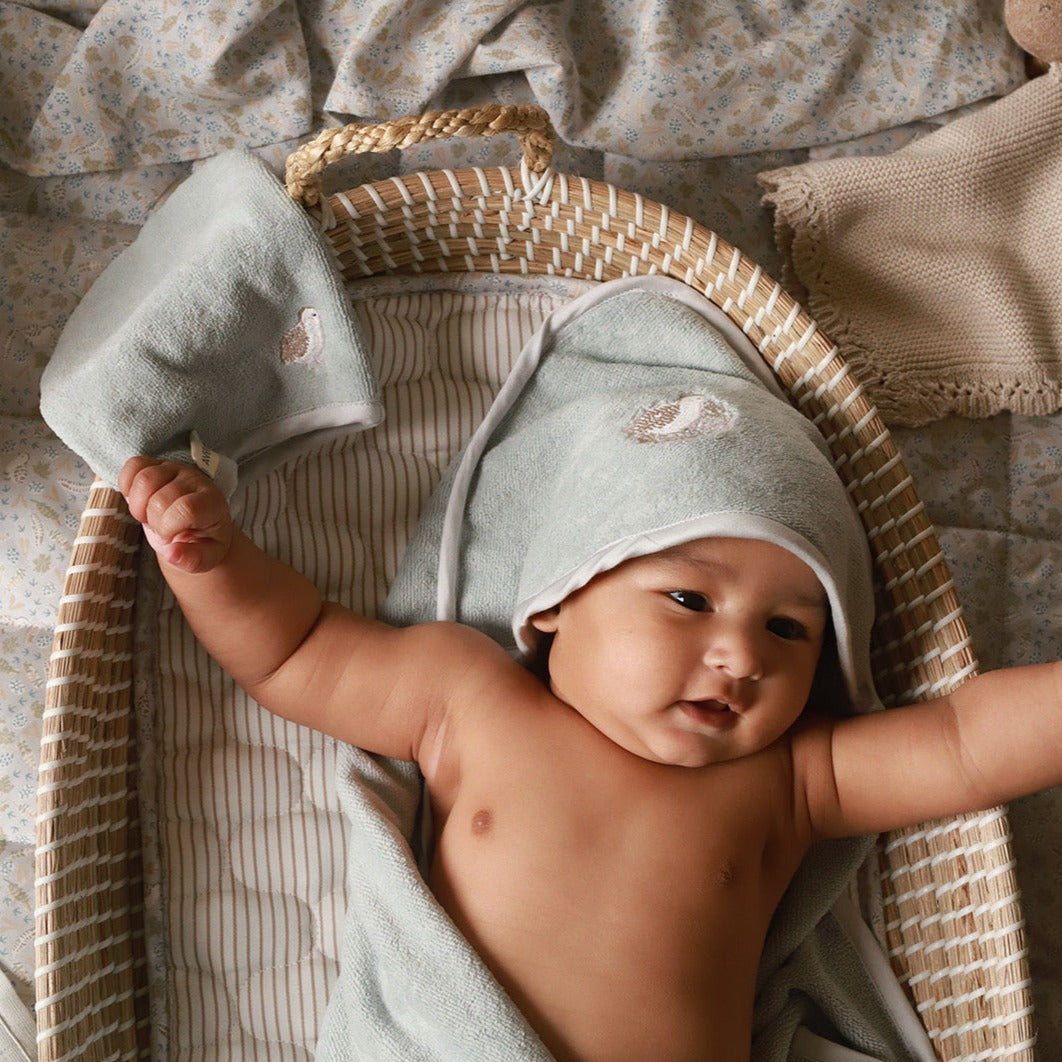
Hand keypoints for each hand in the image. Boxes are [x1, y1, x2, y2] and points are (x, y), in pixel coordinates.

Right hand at [119, 457, 233, 572]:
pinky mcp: (157, 464)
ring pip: (145, 479)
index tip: (170, 538)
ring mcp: (176, 469)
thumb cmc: (203, 542)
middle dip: (154, 522)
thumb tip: (171, 553)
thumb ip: (191, 560)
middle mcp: (196, 480)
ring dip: (138, 505)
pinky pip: (133, 465)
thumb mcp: (205, 559)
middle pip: (160, 498)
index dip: (169, 528)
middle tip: (161, 530)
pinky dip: (128, 486)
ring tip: (149, 516)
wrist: (199, 525)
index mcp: (212, 504)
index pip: (187, 508)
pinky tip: (140, 502)